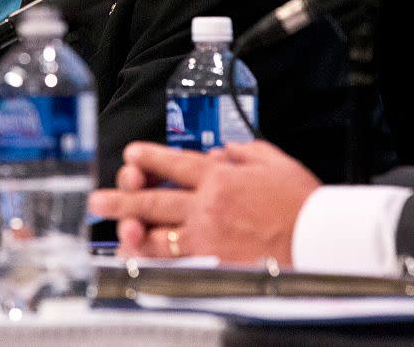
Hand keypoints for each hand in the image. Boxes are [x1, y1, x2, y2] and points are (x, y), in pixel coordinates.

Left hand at [88, 140, 320, 264]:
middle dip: (123, 196)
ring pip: (157, 233)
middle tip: (99, 197)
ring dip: (131, 229)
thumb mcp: (274, 160)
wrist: (314, 236)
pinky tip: (139, 256)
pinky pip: (173, 260)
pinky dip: (153, 258)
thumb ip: (243, 151)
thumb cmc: (299, 201)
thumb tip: (221, 151)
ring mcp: (206, 235)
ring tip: (113, 228)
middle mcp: (207, 204)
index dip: (151, 157)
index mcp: (221, 176)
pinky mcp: (210, 261)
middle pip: (155, 198)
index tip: (132, 154)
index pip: (176, 163)